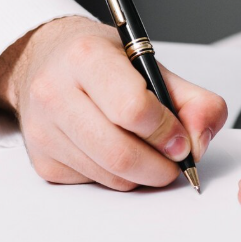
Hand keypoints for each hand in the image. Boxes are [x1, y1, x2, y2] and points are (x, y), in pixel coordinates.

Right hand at [0, 16, 227, 189]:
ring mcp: (43, 129)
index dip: (166, 131)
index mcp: (87, 57)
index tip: (181, 138)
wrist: (49, 59)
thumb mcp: (152, 64)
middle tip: (174, 159)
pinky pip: (94, 184)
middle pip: (120, 153)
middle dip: (160, 166)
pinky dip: (118, 176)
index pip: (133, 109)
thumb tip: (199, 142)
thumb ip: (193, 99)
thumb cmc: (102, 61)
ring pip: (110, 176)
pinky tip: (117, 150)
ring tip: (149, 152)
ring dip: (142, 174)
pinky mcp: (42, 160)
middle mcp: (55, 92)